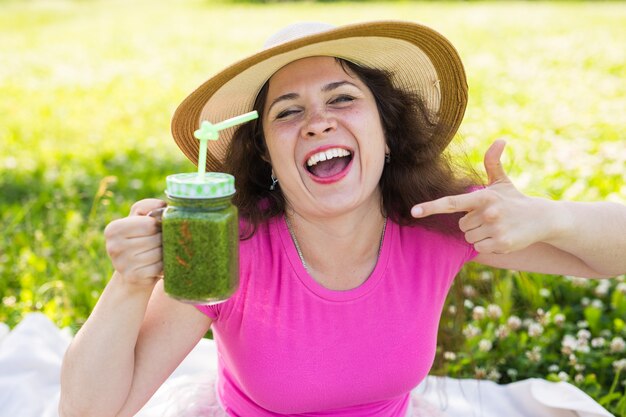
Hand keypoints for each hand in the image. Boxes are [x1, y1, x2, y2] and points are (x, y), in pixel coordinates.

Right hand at [104, 198, 165, 285]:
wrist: (133, 270)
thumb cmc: (140, 238)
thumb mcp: (140, 218)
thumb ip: (148, 206)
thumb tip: (162, 205)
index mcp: (113, 229)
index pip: (149, 224)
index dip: (158, 225)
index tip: (155, 229)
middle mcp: (113, 246)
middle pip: (154, 239)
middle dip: (162, 239)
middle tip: (158, 243)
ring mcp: (121, 264)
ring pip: (158, 253)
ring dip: (163, 252)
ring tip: (157, 252)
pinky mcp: (132, 277)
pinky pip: (158, 267)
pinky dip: (162, 265)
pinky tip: (156, 264)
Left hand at [411, 140, 547, 253]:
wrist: (543, 219)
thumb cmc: (515, 200)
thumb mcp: (502, 182)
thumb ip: (493, 162)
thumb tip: (500, 140)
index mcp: (483, 196)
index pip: (452, 202)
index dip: (431, 206)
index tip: (414, 211)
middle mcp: (488, 212)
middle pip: (461, 225)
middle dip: (472, 223)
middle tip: (491, 218)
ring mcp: (495, 229)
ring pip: (469, 237)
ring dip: (479, 234)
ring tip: (496, 227)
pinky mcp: (502, 244)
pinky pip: (479, 248)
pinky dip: (487, 245)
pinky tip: (501, 237)